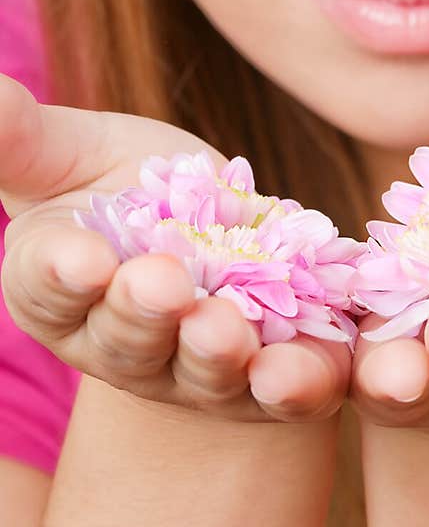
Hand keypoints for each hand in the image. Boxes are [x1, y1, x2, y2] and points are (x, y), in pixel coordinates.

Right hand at [0, 72, 347, 421]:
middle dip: (144, 314)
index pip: (50, 290)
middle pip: (128, 340)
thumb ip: (21, 138)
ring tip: (224, 327)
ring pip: (205, 371)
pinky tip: (302, 371)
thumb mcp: (72, 153)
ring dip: (215, 353)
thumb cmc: (124, 184)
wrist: (220, 221)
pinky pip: (287, 388)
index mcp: (61, 294)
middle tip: (161, 284)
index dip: (62, 277)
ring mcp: (200, 369)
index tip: (80, 257)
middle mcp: (124, 346)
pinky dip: (295, 383)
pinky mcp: (275, 373)